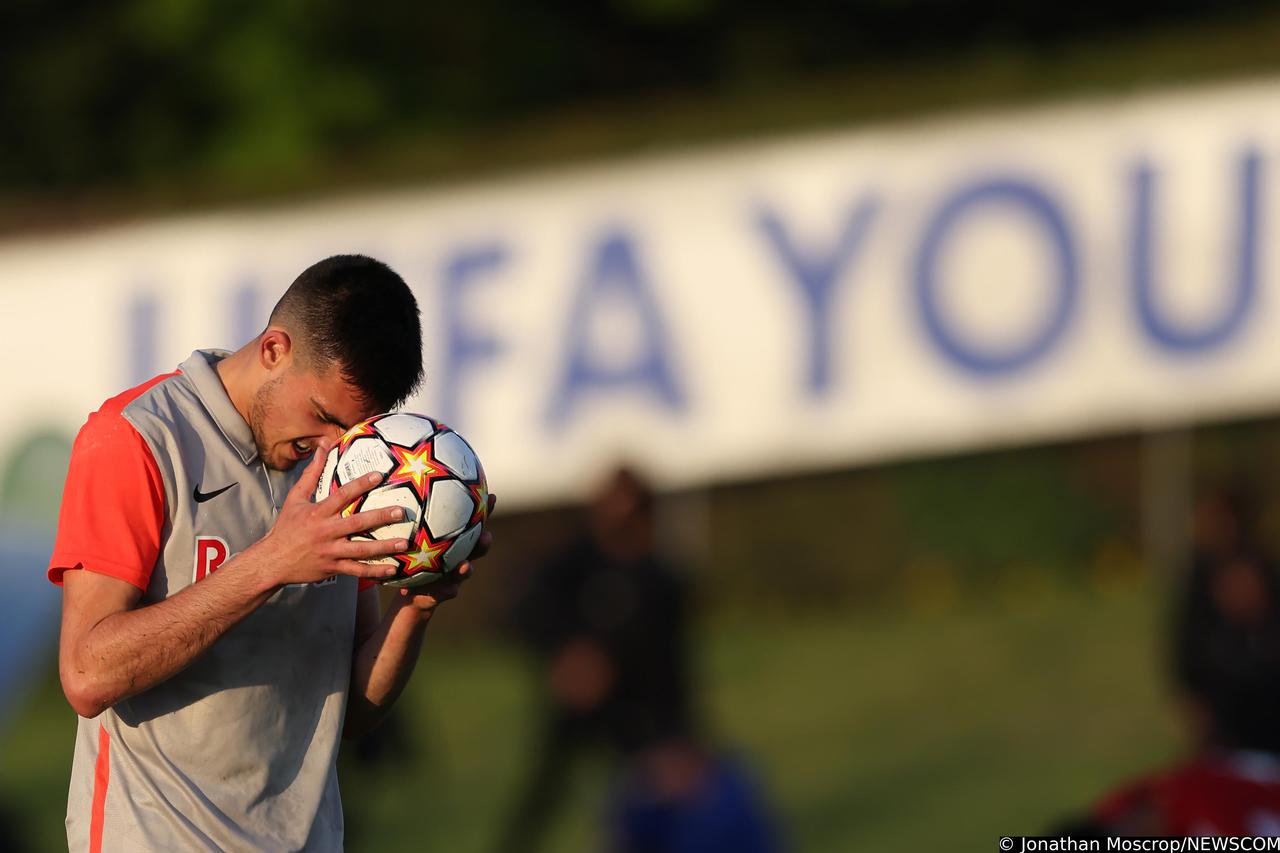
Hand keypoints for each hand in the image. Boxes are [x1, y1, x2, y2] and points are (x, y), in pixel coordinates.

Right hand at [254, 439, 408, 587]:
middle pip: (357, 523)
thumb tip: (323, 445)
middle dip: (380, 517)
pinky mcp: (333, 568)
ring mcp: (330, 552)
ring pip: (361, 550)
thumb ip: (312, 473)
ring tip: (404, 543)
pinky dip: (374, 571)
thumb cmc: (287, 527)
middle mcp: (326, 531)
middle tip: (400, 511)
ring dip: (384, 547)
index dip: (360, 484)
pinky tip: (392, 569)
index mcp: (318, 513)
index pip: (342, 495)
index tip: (379, 475)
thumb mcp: (295, 498)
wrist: (272, 561)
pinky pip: (357, 570)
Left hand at [397, 492, 496, 611]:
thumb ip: (408, 514)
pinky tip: (431, 589)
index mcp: (455, 541)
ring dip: (467, 570)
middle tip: (486, 535)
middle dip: (484, 542)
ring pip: (467, 572)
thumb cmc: (412, 557)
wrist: (413, 590)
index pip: (473, 523)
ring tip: (465, 567)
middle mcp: (460, 556)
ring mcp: (456, 576)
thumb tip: (397, 479)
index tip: (492, 497)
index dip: (485, 512)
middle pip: (478, 548)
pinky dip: (440, 590)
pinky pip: (446, 592)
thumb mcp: (409, 535)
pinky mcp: (446, 593)